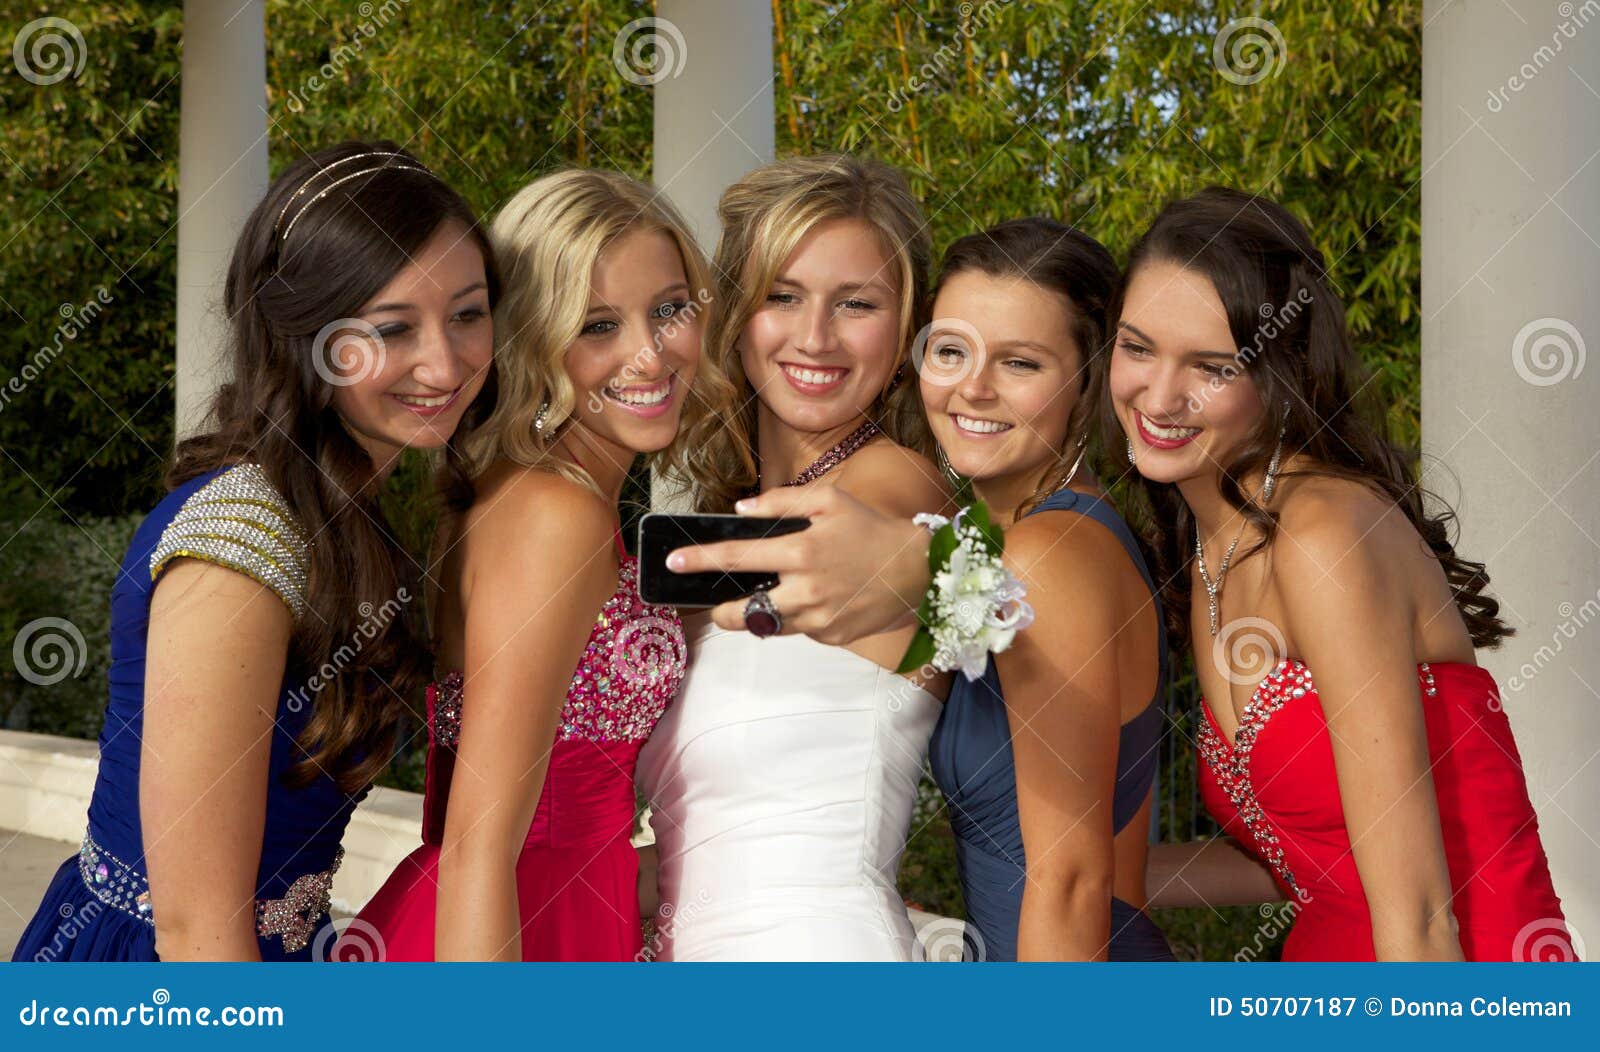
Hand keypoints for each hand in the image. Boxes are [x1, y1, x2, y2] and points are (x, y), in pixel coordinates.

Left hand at [665, 484, 933, 645]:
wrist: (918, 571)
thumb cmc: (871, 529)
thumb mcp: (829, 500)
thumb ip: (781, 501)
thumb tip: (740, 511)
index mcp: (800, 551)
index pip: (736, 558)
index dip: (699, 561)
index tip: (673, 562)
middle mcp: (805, 590)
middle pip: (743, 611)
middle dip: (721, 610)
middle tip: (715, 603)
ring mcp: (818, 619)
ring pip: (769, 625)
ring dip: (760, 613)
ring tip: (770, 595)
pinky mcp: (830, 637)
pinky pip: (800, 629)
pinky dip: (798, 615)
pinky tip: (817, 599)